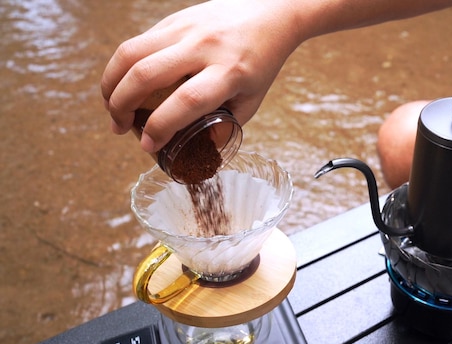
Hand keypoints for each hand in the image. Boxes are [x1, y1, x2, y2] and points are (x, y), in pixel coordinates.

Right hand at [101, 0, 301, 152]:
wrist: (270, 14)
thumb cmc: (262, 60)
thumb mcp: (252, 99)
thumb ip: (225, 125)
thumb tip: (199, 151)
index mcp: (230, 72)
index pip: (186, 102)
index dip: (161, 127)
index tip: (148, 146)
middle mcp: (204, 47)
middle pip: (146, 74)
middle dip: (121, 106)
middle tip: (118, 127)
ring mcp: (186, 28)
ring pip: (131, 52)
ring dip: (111, 83)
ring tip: (110, 106)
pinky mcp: (174, 19)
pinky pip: (138, 41)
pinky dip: (122, 66)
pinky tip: (123, 83)